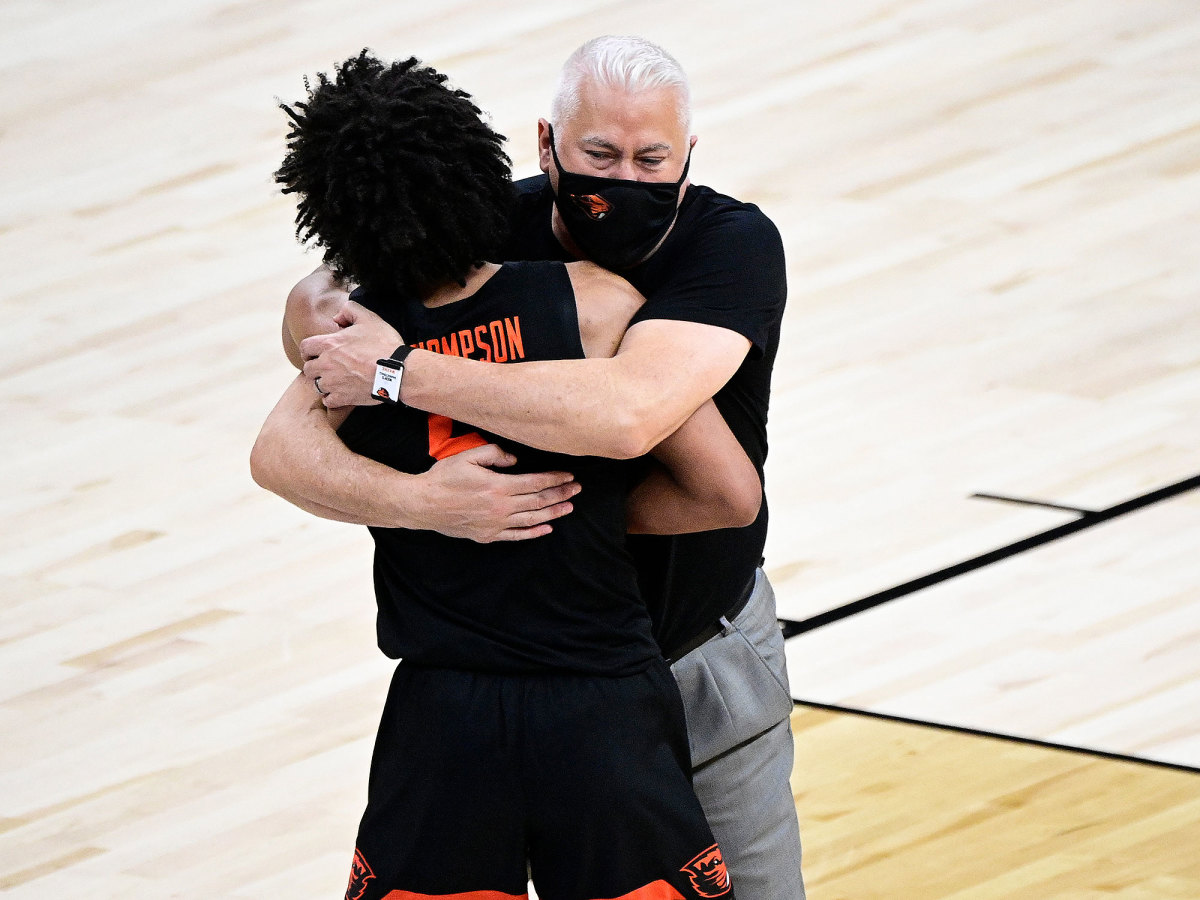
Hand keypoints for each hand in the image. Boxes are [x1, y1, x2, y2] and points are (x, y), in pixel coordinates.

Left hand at [300, 301, 401, 406]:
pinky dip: (332, 398)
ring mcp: (333, 383)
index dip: (309, 350)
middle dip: (316, 368)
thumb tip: (337, 318)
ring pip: (317, 386)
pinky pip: (328, 401)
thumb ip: (349, 310)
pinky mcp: (342, 398)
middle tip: (327, 367)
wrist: (397, 371)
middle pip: (308, 369)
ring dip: (324, 383)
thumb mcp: (368, 318)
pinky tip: (340, 393)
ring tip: (335, 381)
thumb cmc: (383, 344)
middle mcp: (326, 365)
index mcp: (329, 345)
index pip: (305, 348)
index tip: (315, 353)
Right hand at [408, 444, 580, 541]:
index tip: (569, 476)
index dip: (555, 479)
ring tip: (569, 507)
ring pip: (532, 519)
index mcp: (498, 487)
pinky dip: (533, 532)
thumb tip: (515, 460)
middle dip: (560, 494)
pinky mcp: (487, 535)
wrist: (423, 504)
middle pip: (538, 501)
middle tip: (577, 489)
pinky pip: (516, 535)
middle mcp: (500, 508)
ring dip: (553, 513)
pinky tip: (546, 528)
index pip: (535, 483)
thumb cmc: (444, 478)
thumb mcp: (468, 456)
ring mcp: (495, 524)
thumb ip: (495, 454)